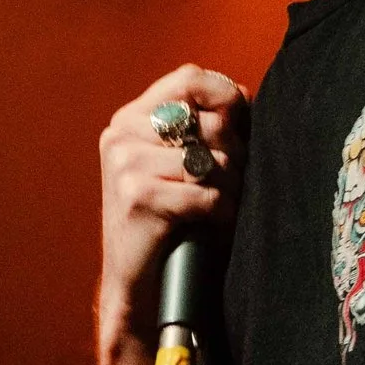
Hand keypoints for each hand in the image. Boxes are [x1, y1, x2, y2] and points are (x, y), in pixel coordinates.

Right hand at [96, 64, 246, 364]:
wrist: (141, 286)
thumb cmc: (172, 222)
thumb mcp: (182, 165)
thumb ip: (206, 126)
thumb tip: (241, 92)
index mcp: (131, 119)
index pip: (188, 78)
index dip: (225, 94)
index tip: (242, 119)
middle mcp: (122, 133)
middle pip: (211, 122)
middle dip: (235, 156)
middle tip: (232, 184)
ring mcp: (126, 163)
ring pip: (213, 160)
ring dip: (230, 189)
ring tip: (221, 209)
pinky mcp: (138, 195)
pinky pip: (207, 193)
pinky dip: (220, 213)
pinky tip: (212, 226)